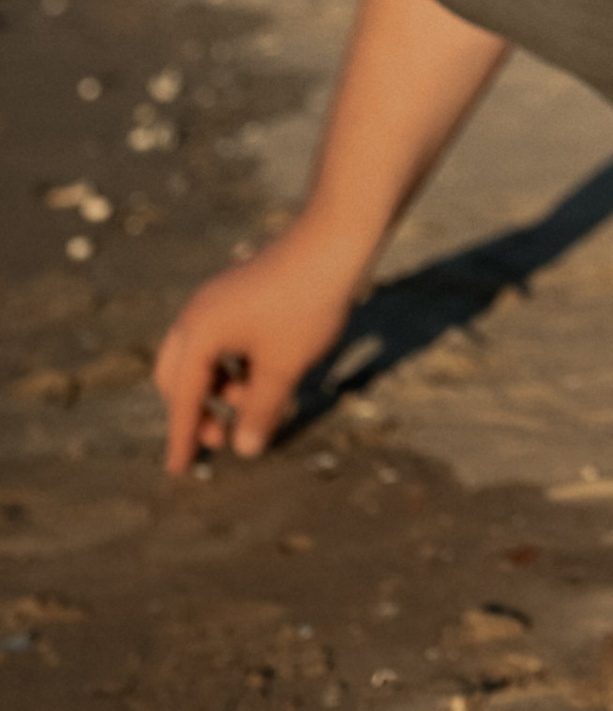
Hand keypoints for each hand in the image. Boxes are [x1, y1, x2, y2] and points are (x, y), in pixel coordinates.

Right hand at [153, 220, 363, 473]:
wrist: (335, 239)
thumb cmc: (306, 305)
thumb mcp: (284, 368)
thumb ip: (261, 412)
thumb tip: (244, 449)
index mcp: (198, 334)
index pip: (183, 398)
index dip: (183, 437)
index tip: (180, 471)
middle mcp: (198, 314)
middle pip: (179, 375)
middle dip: (196, 410)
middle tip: (220, 439)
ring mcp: (218, 298)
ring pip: (203, 356)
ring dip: (221, 387)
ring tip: (258, 403)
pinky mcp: (239, 291)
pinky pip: (223, 338)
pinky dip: (235, 363)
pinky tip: (265, 374)